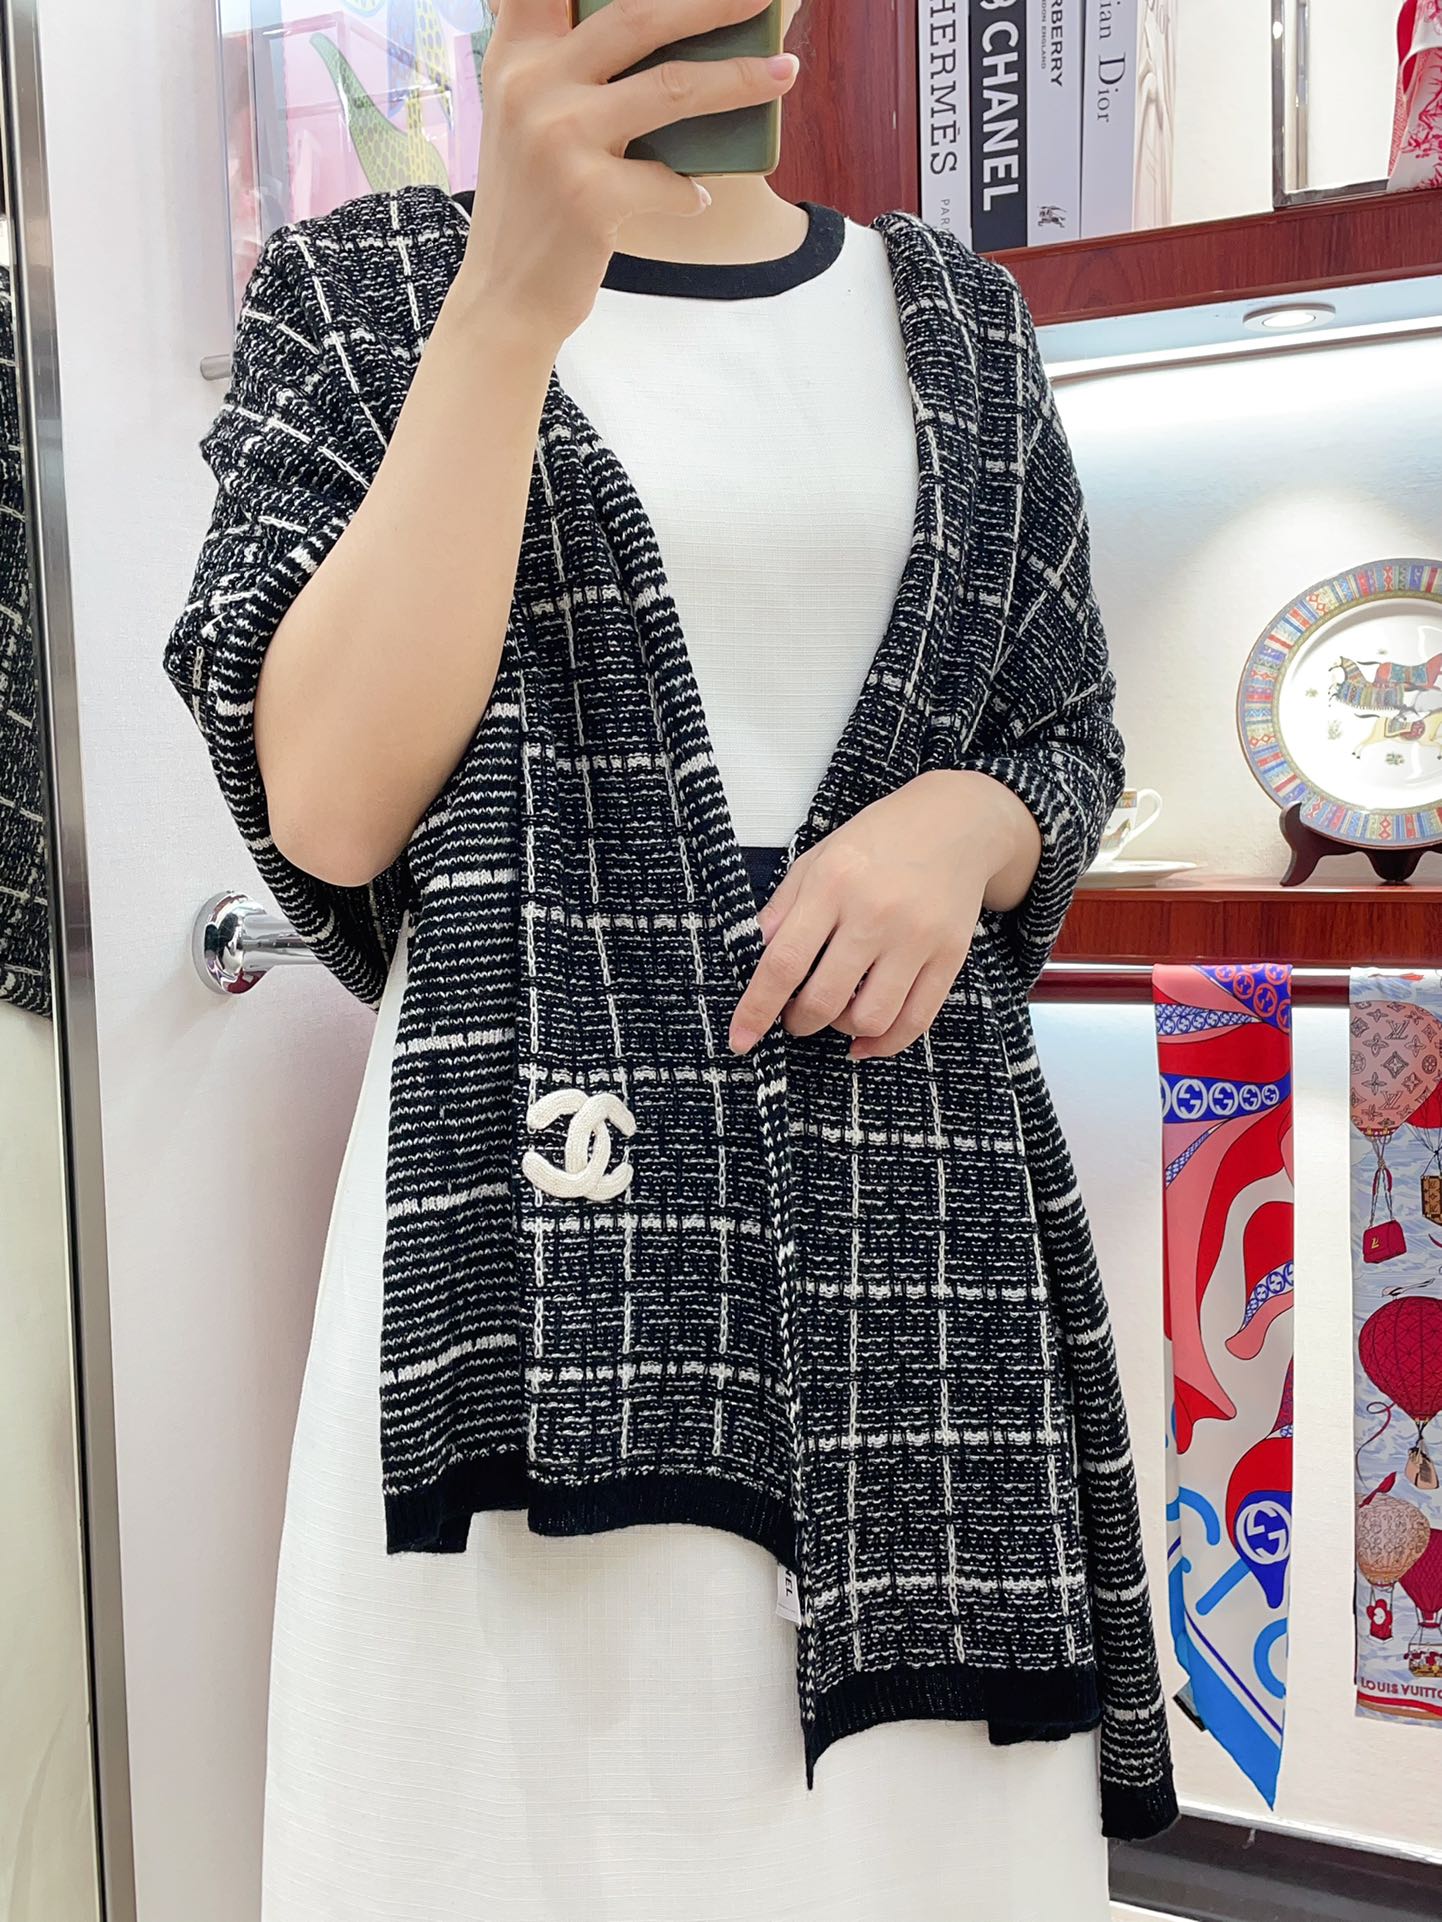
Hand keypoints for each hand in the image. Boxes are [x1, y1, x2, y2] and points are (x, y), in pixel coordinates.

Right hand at [461, 0, 800, 343]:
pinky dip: (690, 191)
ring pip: (672, 88)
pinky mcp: (588, 196)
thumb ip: (569, 68)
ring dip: (739, 79)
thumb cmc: (533, 205)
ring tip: (784, 72)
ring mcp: (557, 139)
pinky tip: (694, 198)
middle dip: (712, 2)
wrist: (504, 297)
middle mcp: (531, 85)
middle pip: (638, 14)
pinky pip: (669, 180)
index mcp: (516, 56)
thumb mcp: (528, 120)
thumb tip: (669, 30)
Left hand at [728, 772, 1041, 1061]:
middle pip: (824, 999)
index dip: (757, 1008)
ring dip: (840, 1030)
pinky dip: (885, 1043)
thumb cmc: (877, 840)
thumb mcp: (818, 858)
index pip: (784, 962)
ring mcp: (917, 937)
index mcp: (832, 884)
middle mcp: (875, 913)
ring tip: (834, 1013)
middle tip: (794, 1016)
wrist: (956, 822)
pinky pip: (916, 1020)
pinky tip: (865, 1040)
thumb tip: (755, 958)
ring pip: (870, 1018)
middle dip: (798, 1022)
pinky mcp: (950, 955)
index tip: (741, 1039)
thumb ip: (783, 907)